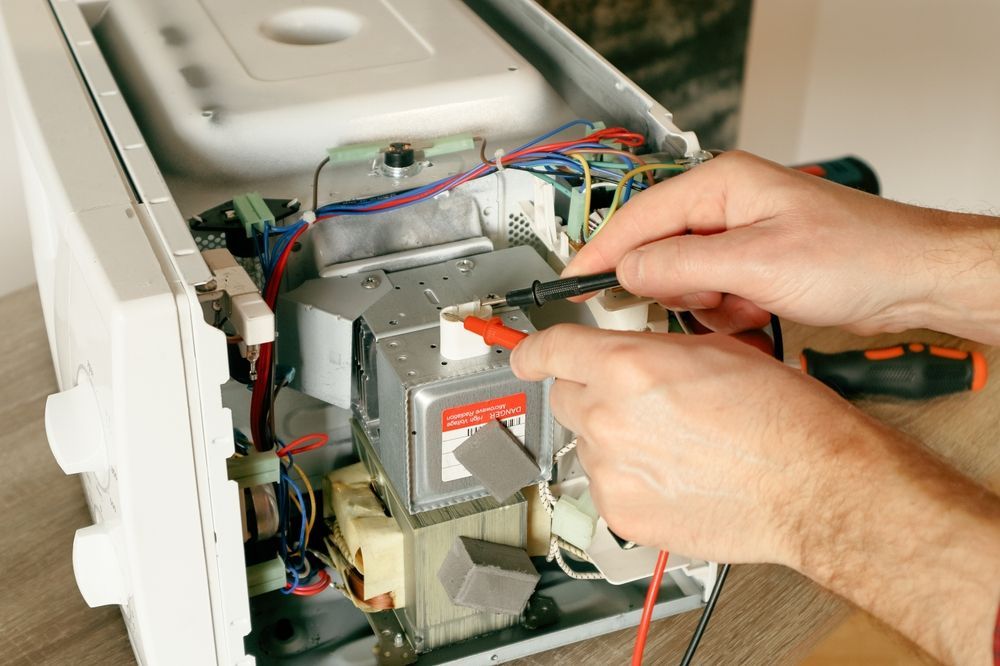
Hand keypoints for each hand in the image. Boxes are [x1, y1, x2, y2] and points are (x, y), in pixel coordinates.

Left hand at [512, 323, 999, 664]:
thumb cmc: (783, 419)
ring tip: (672, 447)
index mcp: (629, 367)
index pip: (549, 350)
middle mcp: (608, 416)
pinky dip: (629, 479)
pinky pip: (606, 486)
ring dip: (615, 440)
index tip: (521, 355)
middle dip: (590, 394)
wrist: (813, 486)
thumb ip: (658, 350)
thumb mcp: (718, 351)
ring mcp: (611, 468)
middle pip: (565, 397)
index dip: (530, 350)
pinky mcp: (621, 512)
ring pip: (588, 444)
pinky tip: (673, 477)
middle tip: (636, 404)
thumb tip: (636, 353)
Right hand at [566, 151, 999, 343]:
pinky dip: (728, 312)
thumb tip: (627, 272)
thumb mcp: (757, 264)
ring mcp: (741, 236)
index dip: (600, 252)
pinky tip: (760, 312)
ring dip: (708, 304)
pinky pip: (714, 294)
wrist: (913, 280)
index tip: (571, 283)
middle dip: (673, 287)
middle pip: (659, 251)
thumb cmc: (858, 256)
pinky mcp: (754, 264)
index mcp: (722, 185)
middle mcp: (727, 205)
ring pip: (685, 279)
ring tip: (747, 305)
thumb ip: (682, 267)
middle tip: (690, 305)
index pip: (638, 216)